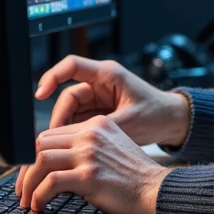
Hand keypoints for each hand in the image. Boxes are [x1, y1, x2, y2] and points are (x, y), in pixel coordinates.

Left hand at [15, 116, 170, 213]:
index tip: (30, 174)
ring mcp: (90, 153)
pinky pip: (51, 182)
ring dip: (28, 183)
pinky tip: (40, 206)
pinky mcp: (89, 174)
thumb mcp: (113, 150)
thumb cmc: (138, 178)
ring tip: (28, 200)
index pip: (53, 134)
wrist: (158, 191)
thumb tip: (58, 165)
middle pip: (41, 144)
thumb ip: (89, 148)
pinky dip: (39, 196)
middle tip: (23, 190)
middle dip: (26, 169)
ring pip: (40, 160)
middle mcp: (91, 133)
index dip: (34, 155)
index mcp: (97, 124)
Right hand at [32, 55, 190, 147]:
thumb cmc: (157, 114)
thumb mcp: (129, 122)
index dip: (52, 76)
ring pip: (71, 110)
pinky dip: (74, 132)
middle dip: (59, 117)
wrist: (173, 121)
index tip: (40, 93)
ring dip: (65, 127)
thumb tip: (75, 138)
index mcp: (107, 75)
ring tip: (62, 147)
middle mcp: (100, 83)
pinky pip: (79, 119)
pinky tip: (72, 146)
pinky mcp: (100, 111)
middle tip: (53, 139)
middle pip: (68, 96)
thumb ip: (101, 127)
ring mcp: (99, 97)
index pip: (71, 66)